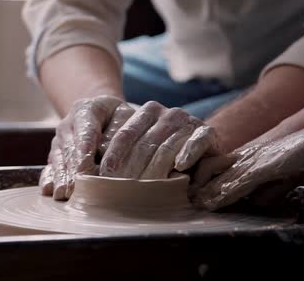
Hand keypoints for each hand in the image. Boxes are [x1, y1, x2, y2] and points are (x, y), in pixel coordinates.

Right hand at [39, 95, 134, 199]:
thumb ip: (119, 132)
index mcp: (84, 110)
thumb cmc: (116, 116)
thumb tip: (109, 157)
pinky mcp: (55, 153)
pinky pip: (50, 166)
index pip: (85, 132)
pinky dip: (48, 178)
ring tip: (62, 194)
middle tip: (75, 188)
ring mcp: (59, 140)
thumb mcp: (123, 115)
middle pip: (70, 149)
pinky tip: (47, 190)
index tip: (85, 166)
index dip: (85, 150)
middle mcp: (67, 125)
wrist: (100, 111)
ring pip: (59, 160)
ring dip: (61, 178)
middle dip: (72, 170)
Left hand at [99, 101, 218, 179]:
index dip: (114, 155)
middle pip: (144, 144)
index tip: (104, 174)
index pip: (125, 134)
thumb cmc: (165, 154)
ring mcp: (188, 121)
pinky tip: (180, 167)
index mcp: (147, 112)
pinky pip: (197, 141)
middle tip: (121, 190)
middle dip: (131, 169)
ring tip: (145, 189)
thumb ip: (124, 156)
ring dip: (156, 169)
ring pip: (167, 146)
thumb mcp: (142, 151)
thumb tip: (95, 174)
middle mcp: (167, 114)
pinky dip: (189, 153)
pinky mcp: (207, 132)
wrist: (204, 147)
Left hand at [191, 114, 303, 210]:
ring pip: (220, 176)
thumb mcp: (280, 176)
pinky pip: (241, 181)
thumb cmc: (303, 155)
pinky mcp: (267, 167)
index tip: (188, 193)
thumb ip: (265, 189)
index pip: (211, 166)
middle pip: (208, 168)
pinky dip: (226, 193)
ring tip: (193, 204)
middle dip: (194, 184)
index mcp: (244, 158)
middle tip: (182, 200)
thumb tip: (254, 203)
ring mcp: (254, 161)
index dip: (198, 179)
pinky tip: (214, 202)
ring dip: (205, 192)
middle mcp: (244, 157)